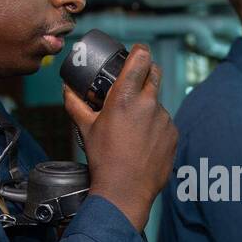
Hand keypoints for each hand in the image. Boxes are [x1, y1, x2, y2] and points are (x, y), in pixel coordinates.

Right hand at [63, 43, 177, 230]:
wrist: (125, 190)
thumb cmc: (104, 159)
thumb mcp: (86, 128)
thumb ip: (76, 104)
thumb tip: (67, 90)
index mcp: (126, 97)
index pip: (141, 58)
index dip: (140, 52)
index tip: (137, 52)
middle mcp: (149, 104)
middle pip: (154, 74)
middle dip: (146, 73)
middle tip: (136, 80)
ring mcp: (164, 119)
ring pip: (158, 102)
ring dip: (148, 107)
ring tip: (133, 128)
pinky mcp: (173, 134)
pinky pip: (165, 123)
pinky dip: (155, 127)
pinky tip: (143, 142)